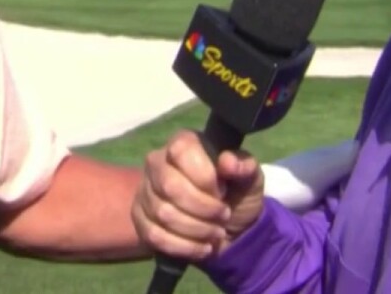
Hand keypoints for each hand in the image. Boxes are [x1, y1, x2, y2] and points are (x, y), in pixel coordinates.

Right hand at [131, 129, 264, 260]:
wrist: (226, 227)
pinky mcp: (139, 217)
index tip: (222, 191)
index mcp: (184, 143)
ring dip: (197, 230)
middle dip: (203, 208)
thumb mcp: (250, 179)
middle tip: (223, 215)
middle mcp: (157, 161)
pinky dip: (185, 247)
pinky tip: (202, 247)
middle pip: (170, 186)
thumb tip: (228, 162)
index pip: (181, 151)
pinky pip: (155, 236)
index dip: (204, 176)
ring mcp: (145, 190)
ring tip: (216, 232)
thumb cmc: (236, 194)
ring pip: (163, 214)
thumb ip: (244, 167)